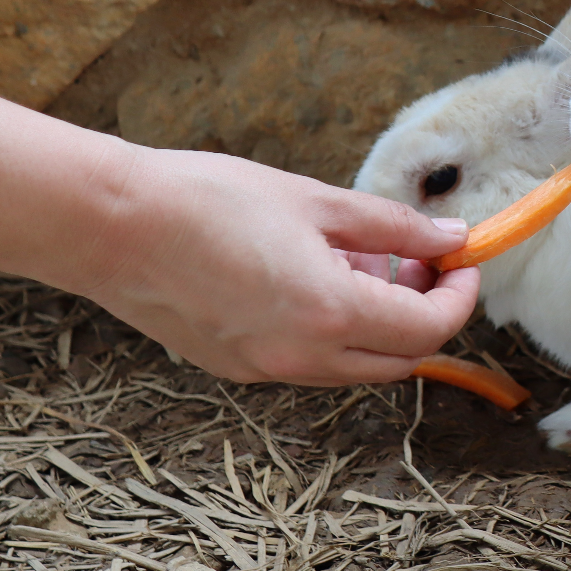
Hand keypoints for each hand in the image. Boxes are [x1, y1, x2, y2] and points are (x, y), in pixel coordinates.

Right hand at [78, 147, 479, 385]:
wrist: (109, 225)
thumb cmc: (209, 199)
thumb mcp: (315, 202)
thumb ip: (392, 227)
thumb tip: (452, 237)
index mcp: (331, 313)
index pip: (429, 328)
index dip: (458, 296)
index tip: (461, 260)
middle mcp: (303, 358)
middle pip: (400, 359)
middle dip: (425, 313)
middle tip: (420, 260)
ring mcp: (266, 371)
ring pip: (355, 365)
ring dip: (380, 324)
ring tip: (363, 261)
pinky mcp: (236, 368)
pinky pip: (311, 362)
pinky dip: (335, 331)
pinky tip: (314, 277)